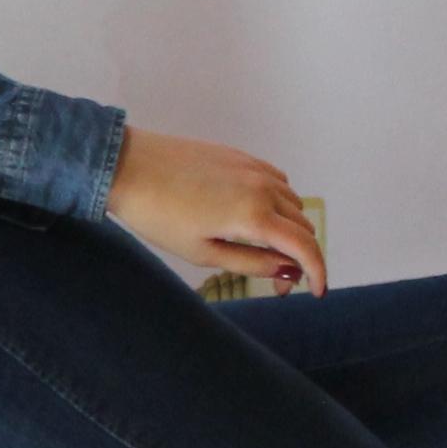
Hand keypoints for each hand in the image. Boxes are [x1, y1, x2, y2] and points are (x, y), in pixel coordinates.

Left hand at [109, 128, 326, 292]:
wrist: (128, 167)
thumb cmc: (158, 215)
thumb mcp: (203, 253)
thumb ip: (252, 263)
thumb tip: (289, 271)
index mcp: (254, 215)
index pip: (305, 246)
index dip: (318, 272)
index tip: (316, 292)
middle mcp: (263, 187)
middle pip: (304, 225)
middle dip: (300, 256)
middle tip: (277, 281)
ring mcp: (254, 168)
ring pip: (294, 203)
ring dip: (291, 229)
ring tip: (266, 250)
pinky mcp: (241, 156)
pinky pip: (278, 182)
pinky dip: (279, 204)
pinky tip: (256, 218)